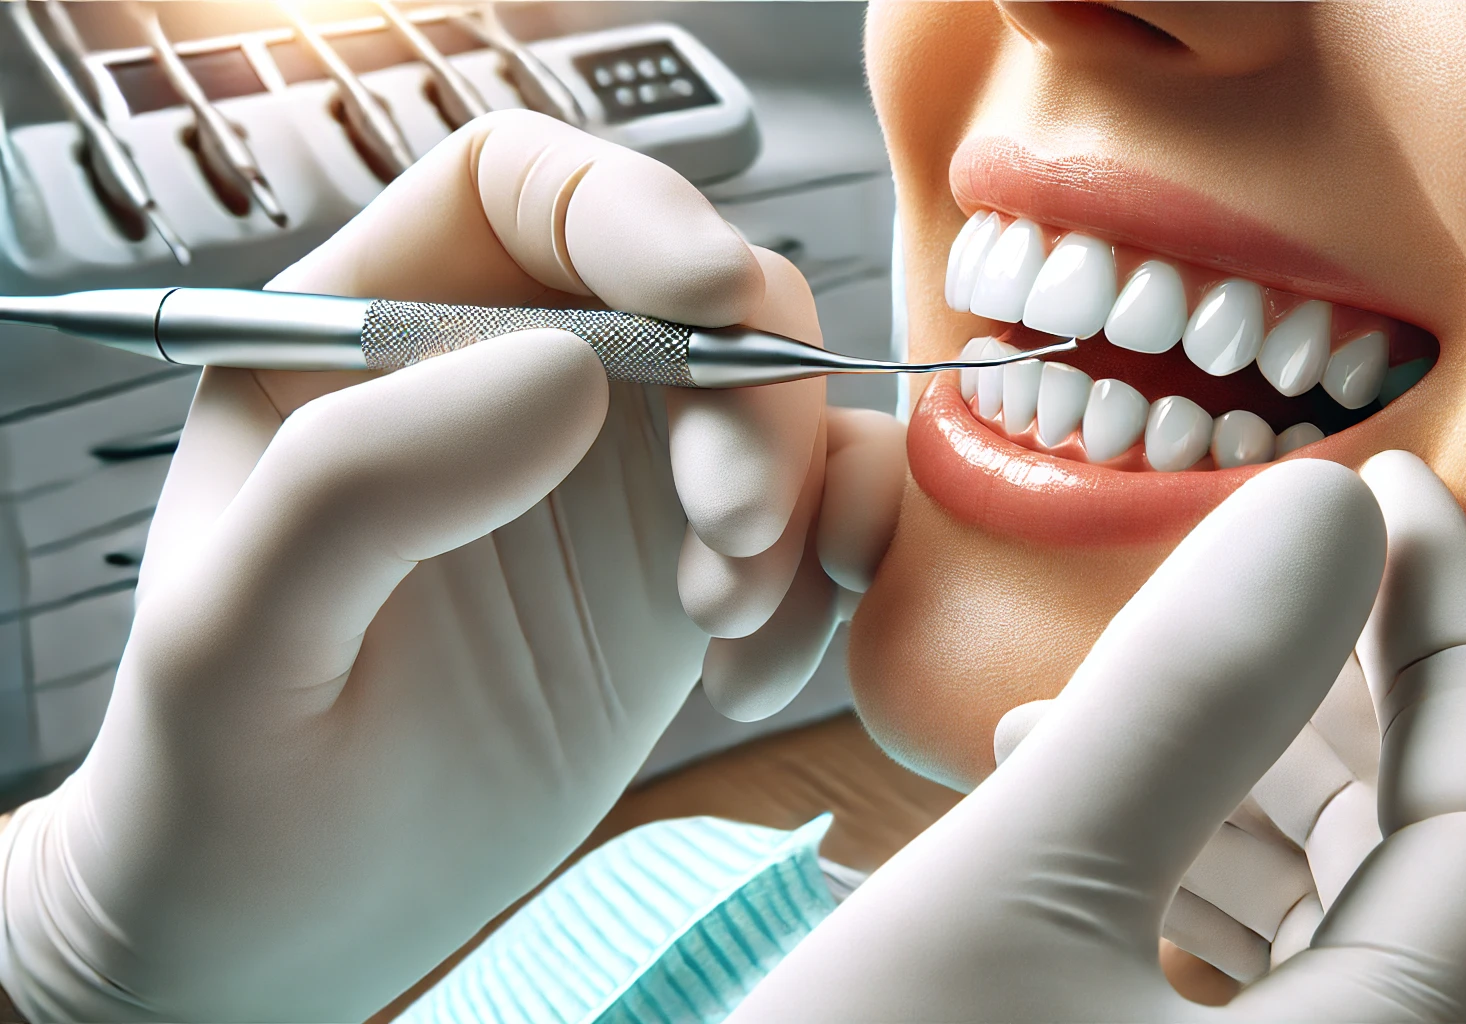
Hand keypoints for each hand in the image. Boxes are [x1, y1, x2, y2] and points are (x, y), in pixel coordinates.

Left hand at [0, 110, 902, 1020]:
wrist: (292, 927)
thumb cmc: (222, 779)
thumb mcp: (233, 634)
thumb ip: (361, 480)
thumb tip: (562, 368)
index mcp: (369, 335)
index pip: (523, 192)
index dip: (630, 210)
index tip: (702, 297)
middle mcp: (507, 383)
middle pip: (692, 291)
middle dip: (748, 395)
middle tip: (733, 528)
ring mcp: (606, 478)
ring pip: (775, 404)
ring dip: (798, 498)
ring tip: (724, 619)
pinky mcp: (680, 570)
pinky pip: (812, 520)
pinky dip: (827, 580)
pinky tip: (746, 674)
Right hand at [731, 454, 1465, 1021]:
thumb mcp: (1007, 898)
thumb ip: (1185, 700)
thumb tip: (1322, 512)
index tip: (1391, 492)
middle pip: (1456, 886)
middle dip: (1357, 708)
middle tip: (1263, 588)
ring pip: (1369, 939)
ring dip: (1270, 793)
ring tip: (1135, 699)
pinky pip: (1282, 994)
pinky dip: (1205, 883)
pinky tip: (1083, 803)